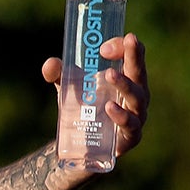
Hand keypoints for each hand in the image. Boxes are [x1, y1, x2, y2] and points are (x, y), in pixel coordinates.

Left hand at [39, 34, 149, 156]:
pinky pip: (131, 125)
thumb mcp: (68, 89)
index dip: (122, 46)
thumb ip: (58, 75)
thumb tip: (50, 64)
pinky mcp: (131, 137)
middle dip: (134, 55)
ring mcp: (136, 115)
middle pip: (139, 71)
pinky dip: (121, 116)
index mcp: (126, 78)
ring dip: (125, 84)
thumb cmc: (82, 110)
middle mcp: (136, 93)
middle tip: (129, 40)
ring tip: (109, 75)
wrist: (80, 149)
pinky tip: (109, 107)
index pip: (132, 55)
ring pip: (137, 97)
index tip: (102, 48)